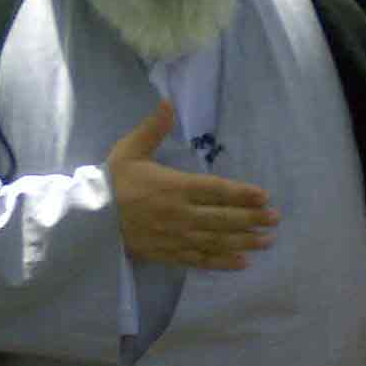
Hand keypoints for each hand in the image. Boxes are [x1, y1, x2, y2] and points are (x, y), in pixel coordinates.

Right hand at [106, 100, 277, 270]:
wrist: (90, 219)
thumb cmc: (113, 182)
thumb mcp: (129, 150)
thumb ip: (152, 129)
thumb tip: (168, 102)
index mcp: (174, 186)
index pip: (215, 190)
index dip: (241, 194)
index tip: (264, 196)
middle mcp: (180, 214)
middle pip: (222, 218)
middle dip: (251, 219)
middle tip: (275, 219)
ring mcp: (176, 236)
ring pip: (217, 240)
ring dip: (244, 241)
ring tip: (267, 241)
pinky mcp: (169, 253)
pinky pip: (200, 259)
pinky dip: (222, 262)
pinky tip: (241, 262)